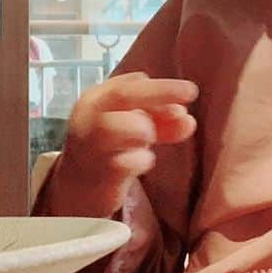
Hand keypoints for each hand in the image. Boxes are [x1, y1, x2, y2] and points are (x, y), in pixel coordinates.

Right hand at [43, 72, 197, 217]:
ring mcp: (91, 144)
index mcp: (95, 99)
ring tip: (145, 142)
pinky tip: (139, 164)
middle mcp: (88, 116)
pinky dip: (142, 160)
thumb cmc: (108, 150)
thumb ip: (157, 119)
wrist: (80, 189)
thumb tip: (186, 117)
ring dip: (146, 130)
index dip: (162, 87)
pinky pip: (131, 161)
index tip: (189, 94)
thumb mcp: (131, 127)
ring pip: (127, 125)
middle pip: (125, 95)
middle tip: (192, 92)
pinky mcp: (99, 171)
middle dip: (162, 91)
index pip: (130, 83)